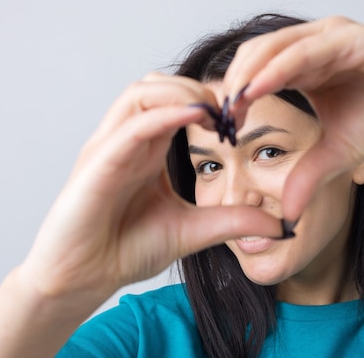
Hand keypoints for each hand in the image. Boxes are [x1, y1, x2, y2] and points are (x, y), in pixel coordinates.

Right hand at [19, 73, 283, 301]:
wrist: (83, 279)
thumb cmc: (126, 249)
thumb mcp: (194, 231)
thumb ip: (233, 221)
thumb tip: (280, 225)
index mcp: (147, 149)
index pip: (174, 102)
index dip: (208, 101)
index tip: (239, 119)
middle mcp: (127, 141)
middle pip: (156, 85)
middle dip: (195, 88)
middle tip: (228, 111)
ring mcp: (109, 148)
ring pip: (140, 93)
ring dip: (179, 92)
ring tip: (211, 112)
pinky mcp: (96, 165)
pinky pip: (130, 127)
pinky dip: (162, 115)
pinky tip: (194, 117)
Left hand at [223, 16, 363, 220]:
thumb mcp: (339, 152)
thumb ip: (309, 176)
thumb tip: (285, 215)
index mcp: (305, 66)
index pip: (255, 73)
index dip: (234, 98)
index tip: (220, 129)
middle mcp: (312, 45)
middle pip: (254, 56)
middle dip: (232, 85)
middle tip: (218, 119)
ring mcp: (329, 37)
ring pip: (272, 48)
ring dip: (246, 76)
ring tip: (230, 106)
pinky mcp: (349, 37)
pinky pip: (303, 51)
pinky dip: (276, 69)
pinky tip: (256, 91)